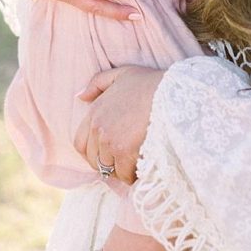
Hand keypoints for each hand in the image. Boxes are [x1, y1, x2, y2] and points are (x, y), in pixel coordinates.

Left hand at [74, 66, 165, 183]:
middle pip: (94, 160)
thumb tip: (80, 96)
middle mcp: (99, 129)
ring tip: (135, 161)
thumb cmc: (147, 84)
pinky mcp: (125, 153)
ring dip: (122, 169)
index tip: (106, 152)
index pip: (80, 144)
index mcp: (94, 112)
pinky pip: (125, 175)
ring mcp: (111, 142)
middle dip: (108, 162)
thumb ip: (97, 83)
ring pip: (110, 170)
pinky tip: (143, 164)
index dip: (92, 152)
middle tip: (124, 158)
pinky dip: (133, 174)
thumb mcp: (120, 74)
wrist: (170, 94)